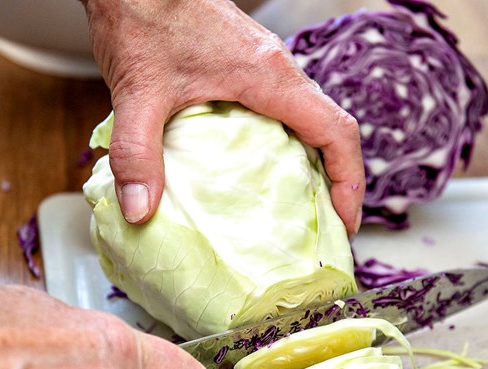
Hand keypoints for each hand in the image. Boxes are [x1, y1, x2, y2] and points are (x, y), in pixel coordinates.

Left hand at [80, 0, 363, 234]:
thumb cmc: (142, 16)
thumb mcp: (137, 92)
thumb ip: (137, 153)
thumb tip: (139, 210)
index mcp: (269, 76)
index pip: (335, 131)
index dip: (350, 181)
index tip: (345, 222)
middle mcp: (277, 70)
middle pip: (331, 131)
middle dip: (336, 183)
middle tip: (325, 229)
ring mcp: (264, 67)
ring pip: (308, 121)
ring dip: (313, 165)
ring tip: (298, 212)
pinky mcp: (245, 66)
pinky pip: (283, 113)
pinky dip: (285, 148)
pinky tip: (256, 176)